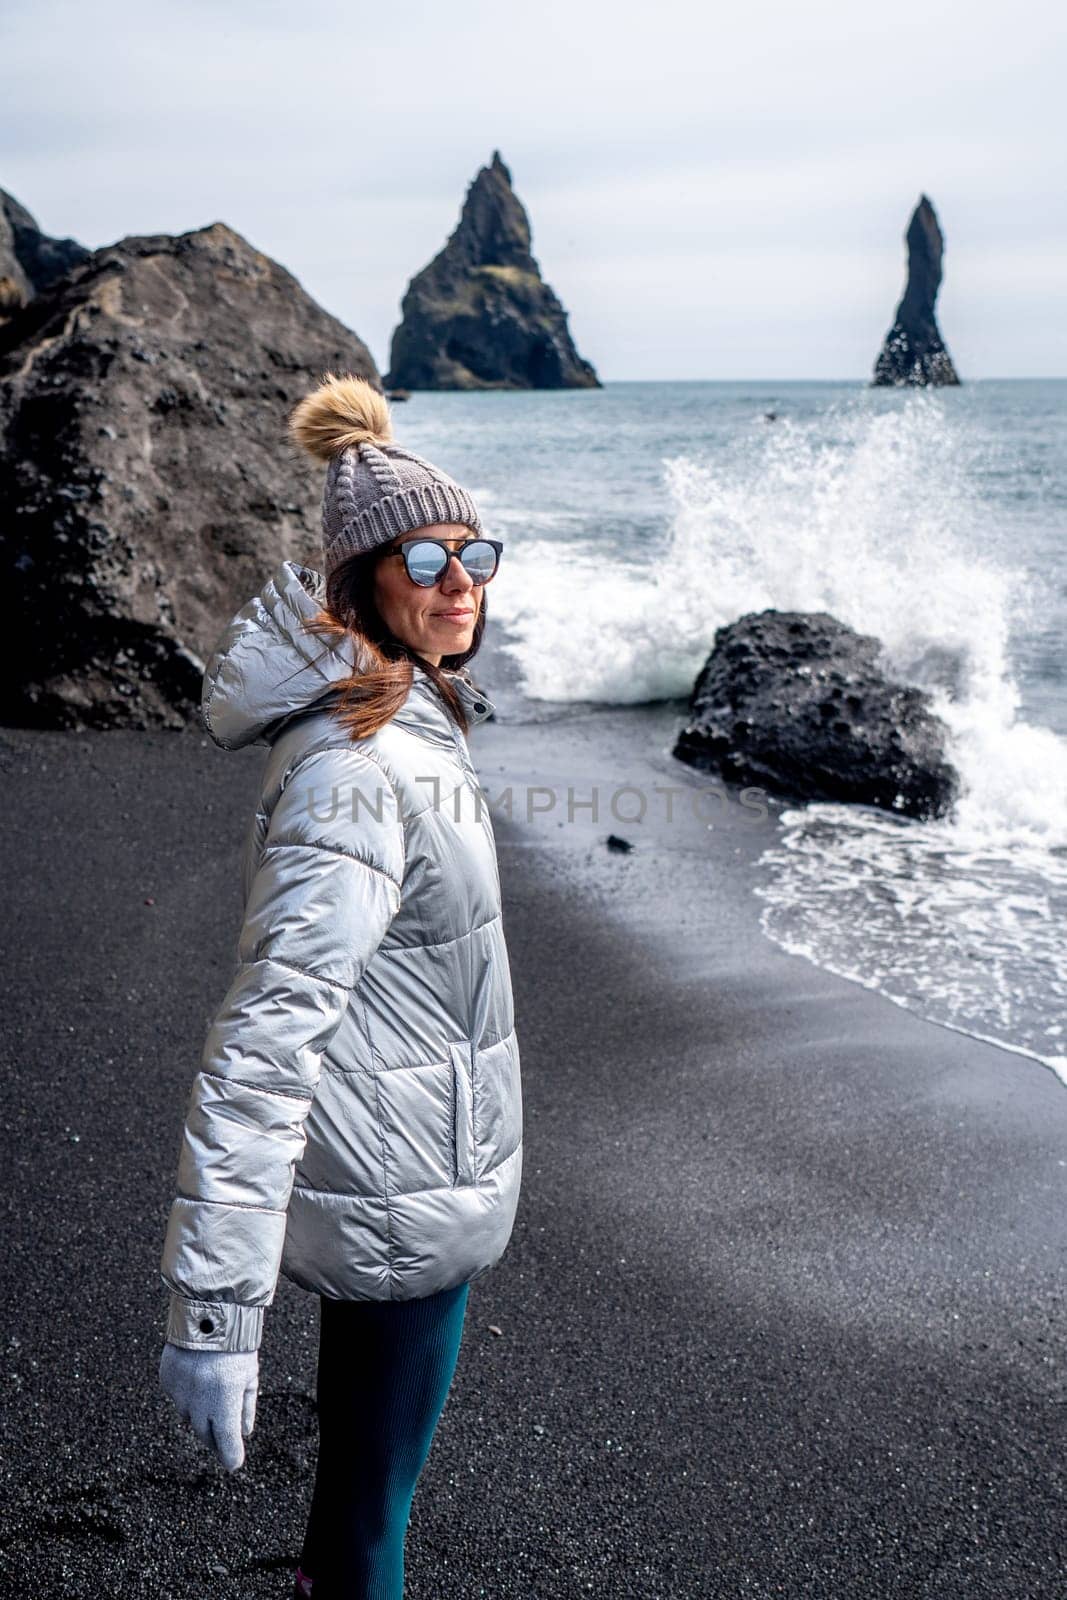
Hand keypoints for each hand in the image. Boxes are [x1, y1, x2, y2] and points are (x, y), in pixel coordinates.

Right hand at [159, 1342, 258, 1471]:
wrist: (208, 1312)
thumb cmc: (236, 1343)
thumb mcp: (249, 1374)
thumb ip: (247, 1405)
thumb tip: (244, 1432)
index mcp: (225, 1402)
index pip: (227, 1444)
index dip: (232, 1457)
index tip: (234, 1463)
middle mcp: (200, 1402)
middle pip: (206, 1435)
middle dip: (215, 1437)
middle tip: (223, 1433)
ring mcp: (181, 1393)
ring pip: (189, 1417)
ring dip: (200, 1413)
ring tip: (211, 1392)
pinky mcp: (167, 1381)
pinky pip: (177, 1397)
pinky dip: (187, 1394)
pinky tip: (197, 1377)